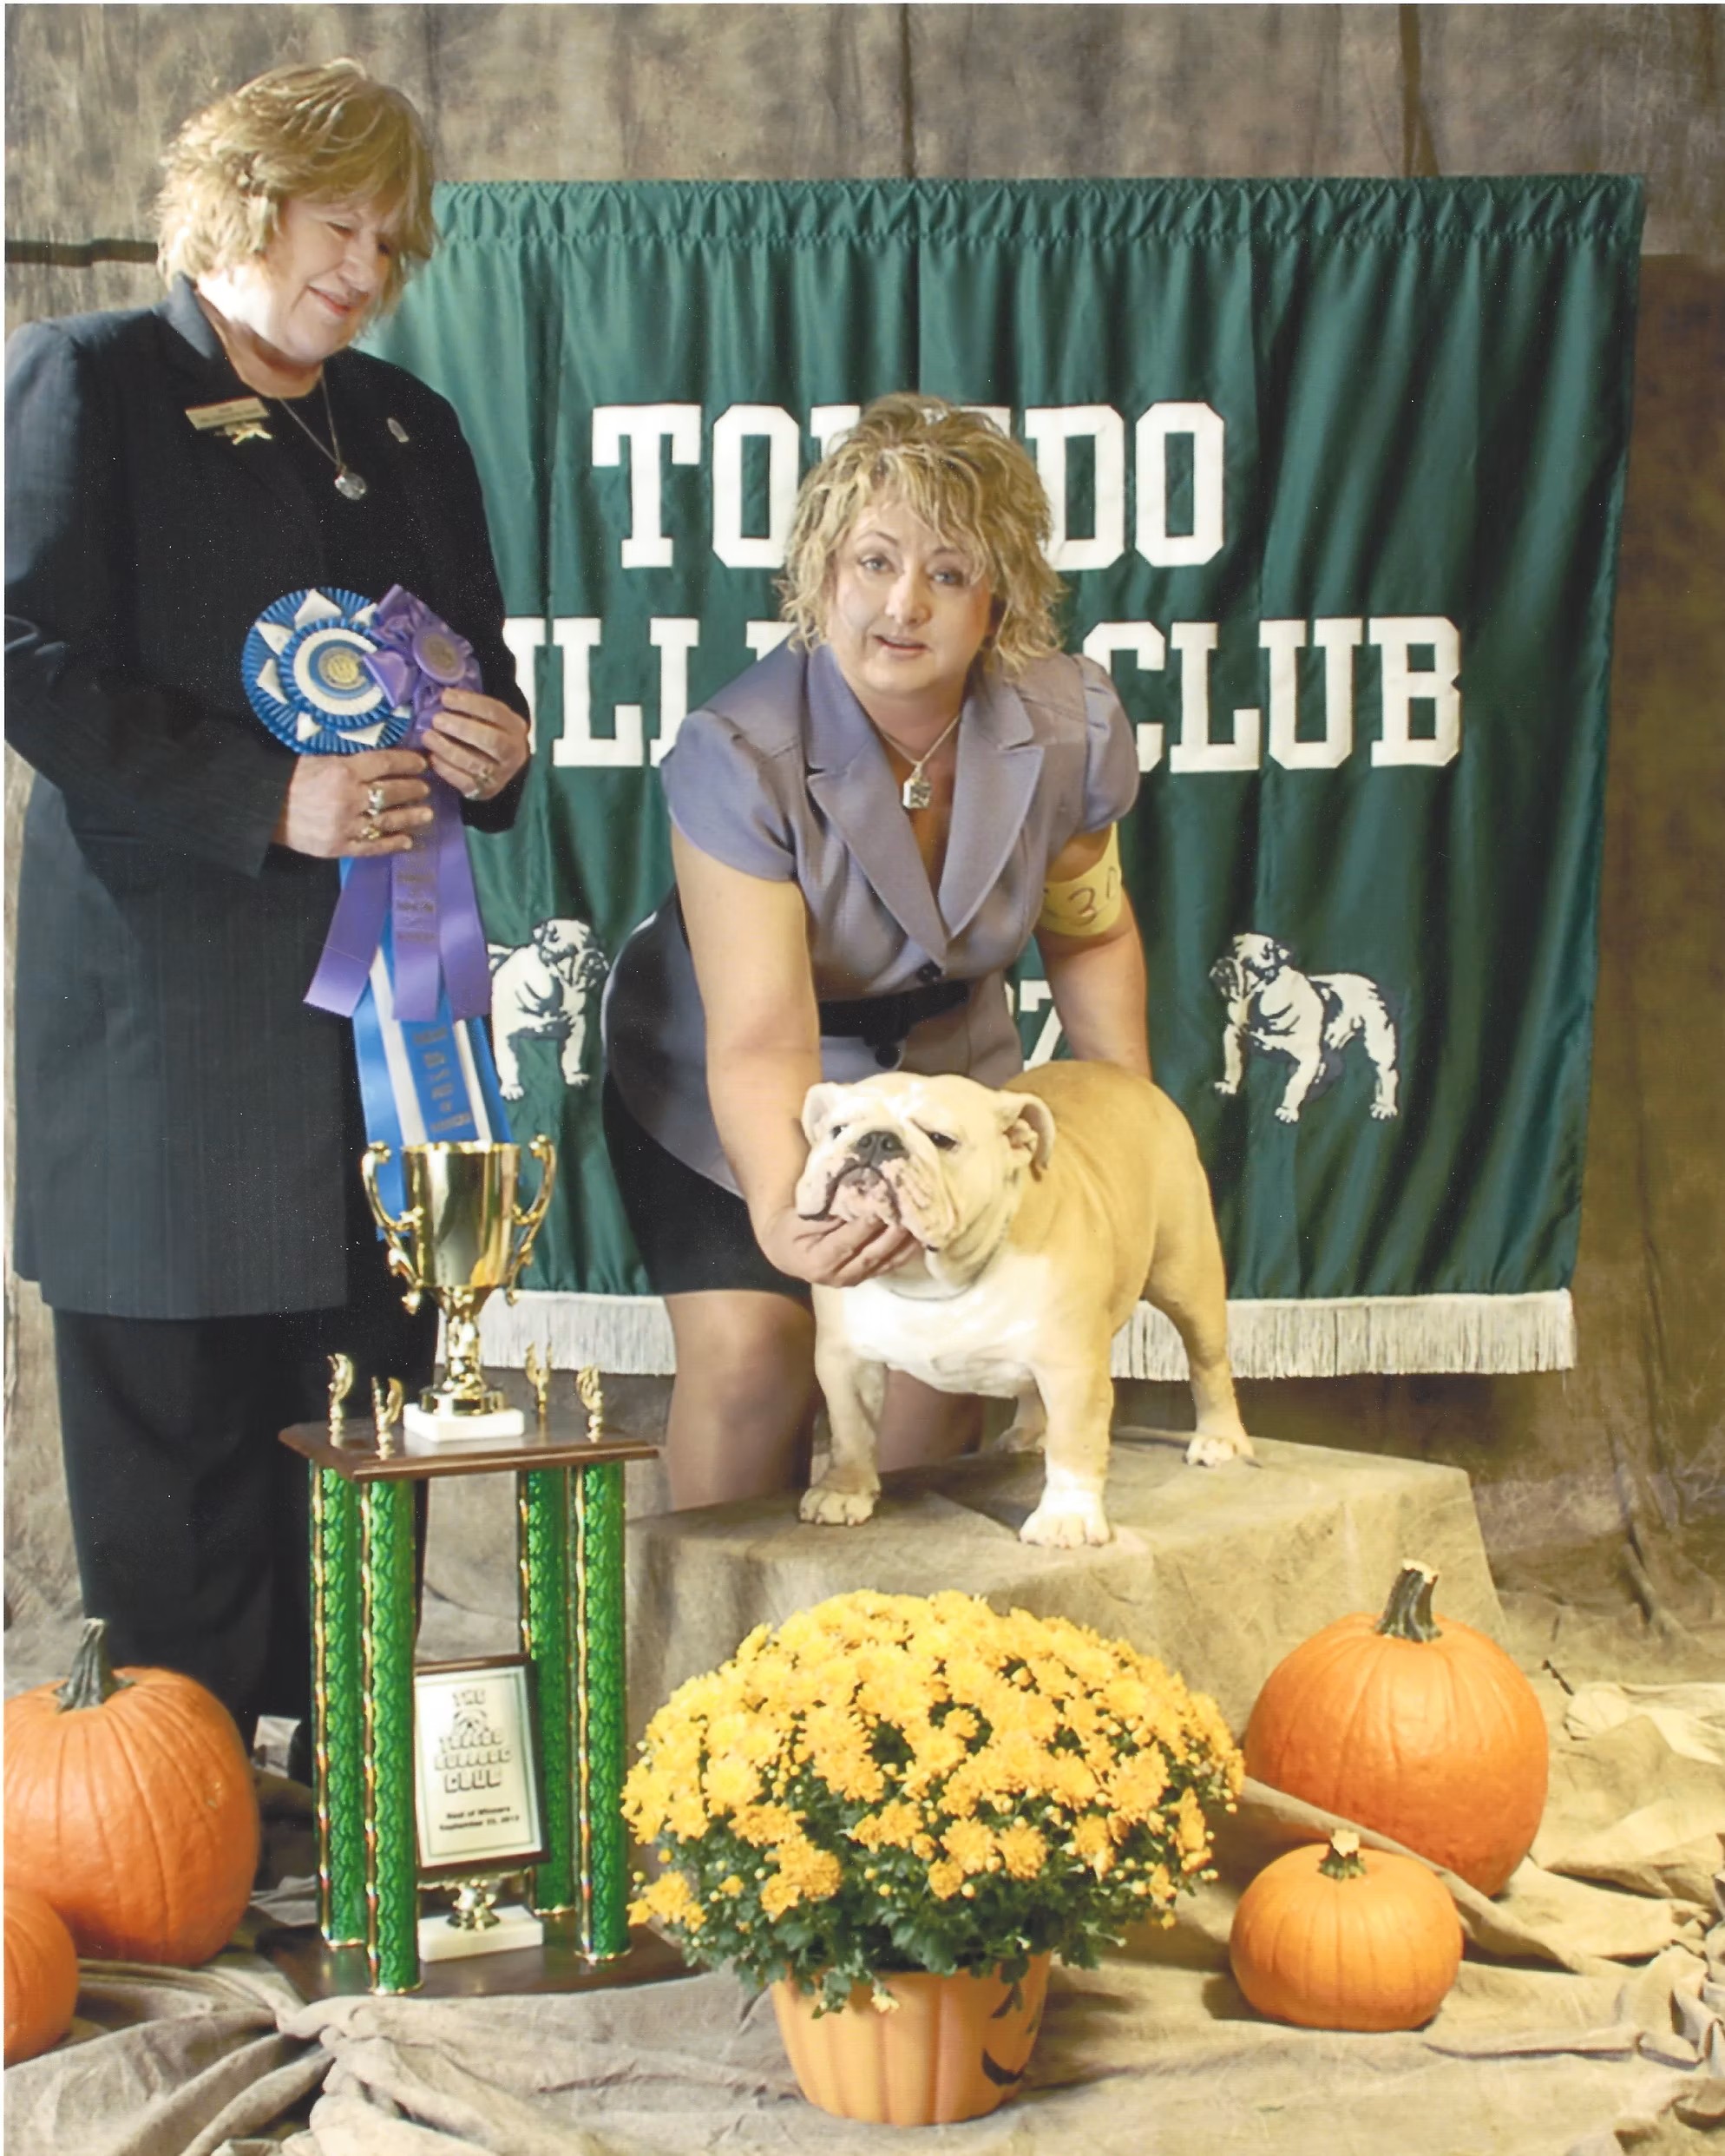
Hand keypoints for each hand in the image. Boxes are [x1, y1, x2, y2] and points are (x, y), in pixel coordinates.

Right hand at [273, 749, 431, 858]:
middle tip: (425, 789)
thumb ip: (348, 762)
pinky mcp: (339, 846)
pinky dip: (392, 844)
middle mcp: (348, 798)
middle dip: (413, 790)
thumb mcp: (317, 758)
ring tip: (426, 814)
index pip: (385, 764)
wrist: (262, 807)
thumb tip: (379, 761)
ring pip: (388, 820)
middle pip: (392, 792)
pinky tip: (407, 841)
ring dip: (411, 817)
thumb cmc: (288, 778)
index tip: (422, 763)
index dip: (408, 763)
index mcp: (343, 770)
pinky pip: (373, 847)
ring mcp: (345, 825)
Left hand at [422, 688, 529, 802]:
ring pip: (475, 763)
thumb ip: (471, 707)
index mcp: (515, 727)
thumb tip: (443, 696)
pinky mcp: (486, 791)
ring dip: (448, 749)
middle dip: (460, 728)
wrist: (501, 767)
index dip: (469, 703)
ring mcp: (501, 774)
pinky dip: (446, 769)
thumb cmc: (488, 732)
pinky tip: (433, 757)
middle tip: (436, 719)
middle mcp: (513, 752)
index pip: (495, 712)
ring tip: (428, 737)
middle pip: (490, 740)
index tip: (445, 697)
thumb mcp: (489, 717)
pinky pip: (465, 782)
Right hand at [753, 1204, 920, 1287]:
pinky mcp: (869, 1275)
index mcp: (818, 1262)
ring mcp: (856, 1279)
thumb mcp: (797, 1219)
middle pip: (871, 1254)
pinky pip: (892, 1263)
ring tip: (920, 1218)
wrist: (788, 1252)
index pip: (845, 1243)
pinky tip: (921, 1232)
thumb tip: (852, 1197)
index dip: (864, 1226)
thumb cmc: (792, 1228)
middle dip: (892, 1232)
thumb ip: (823, 1211)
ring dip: (905, 1240)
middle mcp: (839, 1276)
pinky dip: (908, 1248)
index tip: (880, 1205)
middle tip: (909, 1209)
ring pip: (886, 1260)